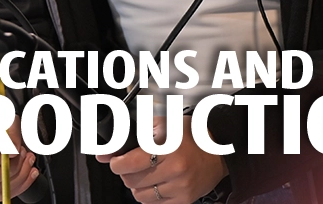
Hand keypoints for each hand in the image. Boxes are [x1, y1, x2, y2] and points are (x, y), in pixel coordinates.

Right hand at [0, 117, 39, 199]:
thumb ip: (7, 132)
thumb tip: (13, 150)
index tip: (1, 155)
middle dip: (10, 166)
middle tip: (21, 151)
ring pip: (0, 189)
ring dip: (20, 173)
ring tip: (28, 157)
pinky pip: (9, 194)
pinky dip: (25, 182)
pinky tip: (31, 170)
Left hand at [96, 115, 227, 203]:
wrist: (218, 149)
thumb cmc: (188, 134)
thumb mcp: (161, 125)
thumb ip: (131, 136)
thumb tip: (103, 153)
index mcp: (167, 146)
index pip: (130, 163)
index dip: (116, 163)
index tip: (115, 161)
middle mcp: (175, 168)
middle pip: (132, 181)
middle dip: (126, 173)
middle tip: (132, 165)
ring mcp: (180, 186)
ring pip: (140, 195)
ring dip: (137, 185)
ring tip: (146, 173)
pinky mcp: (185, 199)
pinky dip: (149, 195)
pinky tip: (156, 183)